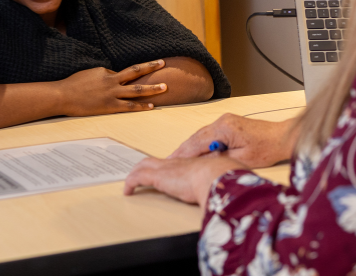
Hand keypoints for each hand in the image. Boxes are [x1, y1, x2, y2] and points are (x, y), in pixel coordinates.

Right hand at [60, 60, 167, 116]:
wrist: (63, 96)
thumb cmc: (73, 85)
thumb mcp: (88, 74)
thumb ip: (101, 75)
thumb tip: (110, 77)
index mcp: (106, 72)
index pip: (120, 73)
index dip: (119, 79)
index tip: (115, 85)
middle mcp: (112, 81)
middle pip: (135, 72)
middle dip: (150, 67)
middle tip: (162, 63)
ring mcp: (112, 94)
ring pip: (137, 90)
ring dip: (152, 89)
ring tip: (165, 86)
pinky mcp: (110, 106)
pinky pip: (129, 106)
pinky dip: (141, 106)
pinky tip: (152, 106)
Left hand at [124, 154, 243, 206]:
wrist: (216, 176)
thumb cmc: (222, 179)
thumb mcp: (219, 181)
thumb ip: (219, 184)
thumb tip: (227, 193)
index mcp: (190, 164)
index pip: (173, 163)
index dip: (166, 167)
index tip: (163, 173)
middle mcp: (176, 163)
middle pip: (155, 161)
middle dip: (145, 167)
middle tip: (139, 174)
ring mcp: (166, 168)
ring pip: (144, 166)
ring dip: (136, 173)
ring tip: (131, 182)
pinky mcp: (158, 177)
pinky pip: (137, 178)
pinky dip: (131, 183)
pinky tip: (128, 191)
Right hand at [168, 114, 299, 167]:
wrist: (281, 137)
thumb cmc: (266, 149)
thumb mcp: (242, 159)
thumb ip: (220, 159)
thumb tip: (201, 163)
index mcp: (225, 128)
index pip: (198, 142)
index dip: (184, 154)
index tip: (171, 162)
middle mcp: (222, 121)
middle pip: (196, 136)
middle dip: (183, 150)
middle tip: (168, 161)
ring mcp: (224, 120)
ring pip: (201, 134)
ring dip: (190, 146)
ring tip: (177, 158)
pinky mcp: (227, 123)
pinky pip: (208, 133)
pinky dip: (199, 142)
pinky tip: (193, 151)